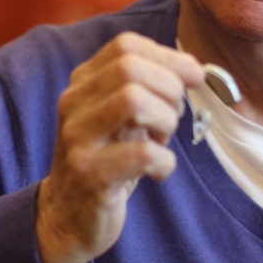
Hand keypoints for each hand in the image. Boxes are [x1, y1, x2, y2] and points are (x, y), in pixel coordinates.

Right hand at [36, 33, 202, 262]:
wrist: (67, 216)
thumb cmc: (107, 160)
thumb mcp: (123, 117)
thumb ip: (151, 88)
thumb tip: (195, 69)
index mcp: (83, 83)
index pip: (126, 46)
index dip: (168, 57)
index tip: (192, 78)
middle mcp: (74, 104)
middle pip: (131, 68)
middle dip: (169, 89)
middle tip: (173, 117)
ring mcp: (78, 138)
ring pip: (133, 100)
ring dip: (165, 121)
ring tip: (162, 141)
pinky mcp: (89, 173)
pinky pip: (142, 153)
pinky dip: (164, 161)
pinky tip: (158, 171)